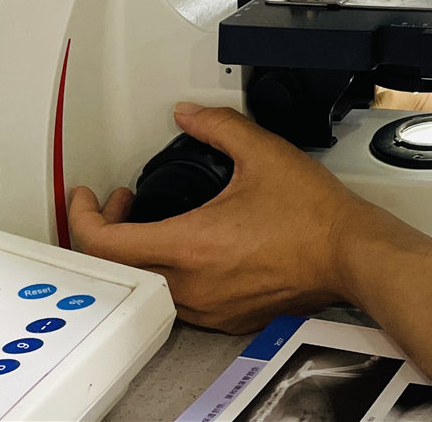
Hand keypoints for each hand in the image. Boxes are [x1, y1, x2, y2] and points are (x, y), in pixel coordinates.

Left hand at [68, 102, 388, 332]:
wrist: (349, 253)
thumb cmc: (314, 217)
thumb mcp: (263, 153)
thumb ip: (218, 127)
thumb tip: (190, 114)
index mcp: (188, 245)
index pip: (103, 242)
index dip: (82, 215)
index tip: (87, 197)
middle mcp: (191, 284)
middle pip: (117, 267)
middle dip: (108, 230)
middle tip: (124, 203)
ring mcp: (207, 306)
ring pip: (147, 286)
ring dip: (140, 253)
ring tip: (157, 223)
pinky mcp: (225, 318)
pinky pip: (178, 301)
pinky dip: (169, 273)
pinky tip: (191, 249)